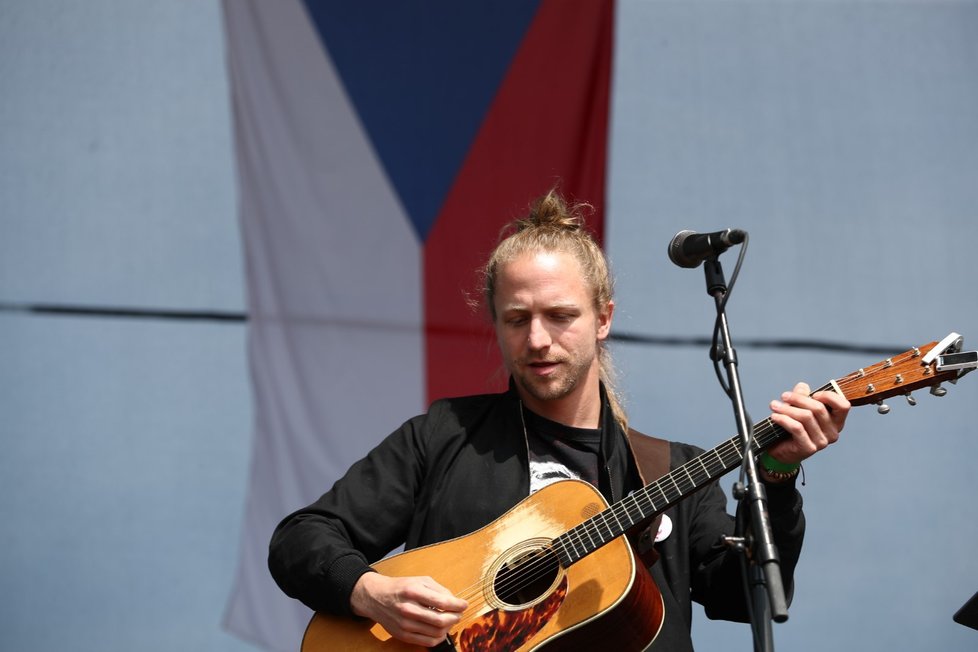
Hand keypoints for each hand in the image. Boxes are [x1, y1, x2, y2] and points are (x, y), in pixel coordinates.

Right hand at [350, 572, 467, 646]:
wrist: (376, 597)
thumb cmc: (400, 587)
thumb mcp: (420, 580)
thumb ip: (439, 589)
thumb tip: (454, 601)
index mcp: (413, 591)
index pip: (442, 602)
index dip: (458, 605)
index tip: (464, 604)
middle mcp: (408, 609)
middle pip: (441, 620)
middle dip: (455, 617)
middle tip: (458, 614)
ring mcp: (405, 624)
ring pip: (436, 633)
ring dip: (448, 628)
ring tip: (450, 621)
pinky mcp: (403, 635)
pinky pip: (427, 642)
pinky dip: (439, 637)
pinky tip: (441, 630)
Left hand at [765, 381, 849, 468]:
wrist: (781, 452)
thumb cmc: (793, 429)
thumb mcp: (799, 409)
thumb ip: (803, 397)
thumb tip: (803, 387)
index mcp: (836, 421)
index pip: (843, 406)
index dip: (829, 396)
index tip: (813, 394)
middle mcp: (832, 432)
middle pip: (819, 408)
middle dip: (798, 399)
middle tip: (784, 396)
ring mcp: (822, 442)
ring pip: (806, 417)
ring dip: (787, 408)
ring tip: (775, 405)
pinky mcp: (809, 448)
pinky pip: (797, 428)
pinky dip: (784, 419)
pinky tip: (775, 416)